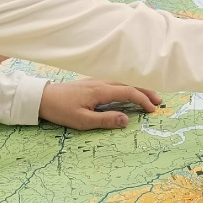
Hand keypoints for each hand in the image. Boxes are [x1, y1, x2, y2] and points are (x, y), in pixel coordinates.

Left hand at [38, 79, 161, 129]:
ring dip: (137, 88)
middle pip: (129, 84)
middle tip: (158, 101)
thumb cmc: (62, 111)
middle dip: (145, 92)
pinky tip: (128, 90)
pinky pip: (115, 82)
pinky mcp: (92, 83)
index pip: (128, 93)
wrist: (43, 97)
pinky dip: (127, 86)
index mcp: (101, 91)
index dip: (142, 100)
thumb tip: (126, 120)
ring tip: (148, 96)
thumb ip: (105, 120)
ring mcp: (97, 81)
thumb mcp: (83, 121)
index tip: (152, 109)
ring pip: (122, 82)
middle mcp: (102, 82)